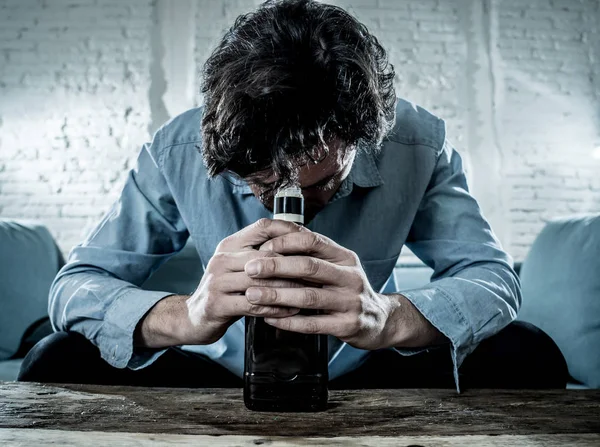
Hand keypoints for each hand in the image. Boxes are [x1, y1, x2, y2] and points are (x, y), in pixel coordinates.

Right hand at [136, 218, 310, 347]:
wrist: (193, 317)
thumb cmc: (226, 290)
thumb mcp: (239, 266)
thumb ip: (262, 255)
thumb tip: (300, 243)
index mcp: (230, 245)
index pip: (263, 227)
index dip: (289, 230)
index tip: (311, 240)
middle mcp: (222, 259)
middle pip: (267, 256)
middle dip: (294, 265)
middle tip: (317, 273)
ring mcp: (218, 281)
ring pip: (262, 281)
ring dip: (289, 289)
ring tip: (308, 293)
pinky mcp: (217, 304)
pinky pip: (254, 305)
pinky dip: (276, 309)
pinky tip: (291, 311)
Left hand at [242, 229, 398, 349]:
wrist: (380, 320)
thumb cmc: (348, 290)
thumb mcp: (338, 267)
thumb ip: (313, 255)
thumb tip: (274, 238)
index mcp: (345, 257)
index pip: (313, 240)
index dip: (285, 242)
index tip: (261, 248)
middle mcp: (350, 276)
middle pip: (309, 266)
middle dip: (276, 267)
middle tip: (250, 268)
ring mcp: (351, 302)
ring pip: (309, 296)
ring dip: (277, 296)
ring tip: (252, 295)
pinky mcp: (347, 326)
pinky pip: (313, 324)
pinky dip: (288, 321)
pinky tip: (270, 318)